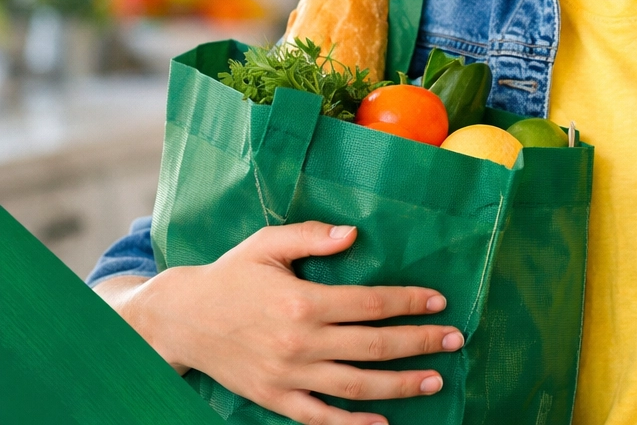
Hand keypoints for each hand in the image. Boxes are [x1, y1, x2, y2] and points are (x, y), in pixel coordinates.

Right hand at [121, 221, 461, 424]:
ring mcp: (288, 375)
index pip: (371, 303)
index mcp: (303, 301)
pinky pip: (319, 418)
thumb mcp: (267, 244)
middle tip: (455, 340)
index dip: (409, 302)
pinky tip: (383, 423)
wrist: (180, 319)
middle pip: (374, 345)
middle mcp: (300, 341)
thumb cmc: (231, 275)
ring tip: (435, 380)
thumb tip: (353, 233)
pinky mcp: (274, 397)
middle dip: (419, 343)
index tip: (439, 301)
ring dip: (400, 384)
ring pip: (356, 386)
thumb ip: (312, 236)